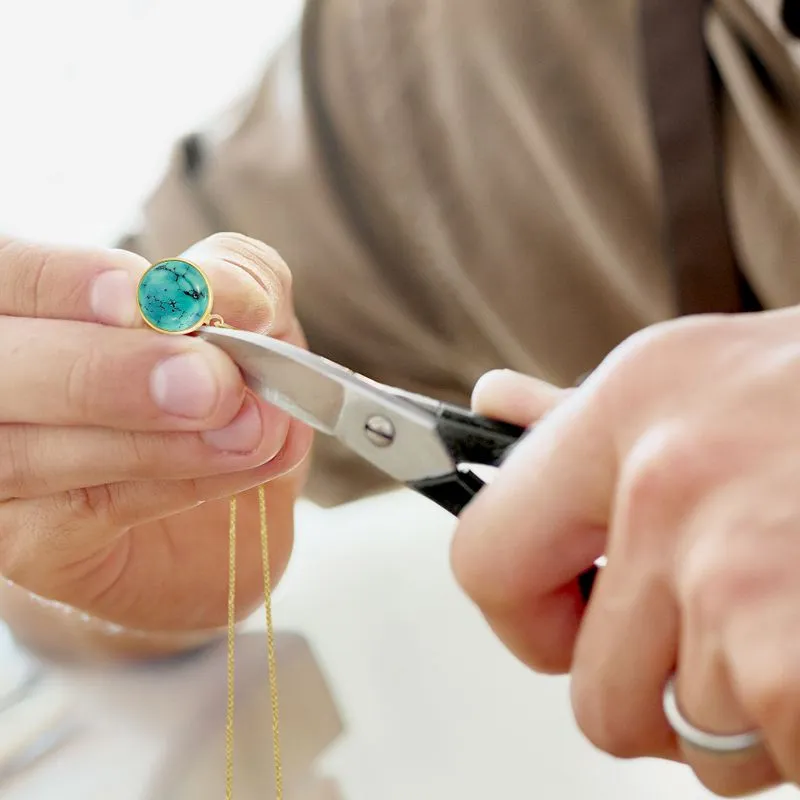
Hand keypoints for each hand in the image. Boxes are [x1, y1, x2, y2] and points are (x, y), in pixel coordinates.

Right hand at [0, 233, 311, 642]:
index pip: (10, 278)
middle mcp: (0, 383)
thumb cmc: (226, 384)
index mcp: (28, 308)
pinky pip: (88, 510)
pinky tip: (243, 462)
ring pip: (30, 454)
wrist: (236, 498)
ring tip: (249, 428)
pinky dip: (175, 483)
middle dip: (107, 371)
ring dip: (152, 441)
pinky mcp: (31, 542)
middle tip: (212, 383)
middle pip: (0, 371)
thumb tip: (218, 290)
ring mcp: (2, 470)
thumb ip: (235, 281)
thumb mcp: (248, 311)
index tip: (142, 296)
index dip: (62, 282)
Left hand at [453, 309, 799, 795]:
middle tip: (750, 628)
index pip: (485, 561)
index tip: (572, 625)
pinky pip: (774, 765)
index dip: (529, 622)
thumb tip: (494, 407)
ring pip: (694, 744)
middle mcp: (666, 477)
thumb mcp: (709, 382)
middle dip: (667, 698)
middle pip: (594, 693)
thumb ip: (585, 416)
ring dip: (761, 715)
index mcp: (632, 402)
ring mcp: (735, 569)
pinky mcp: (792, 658)